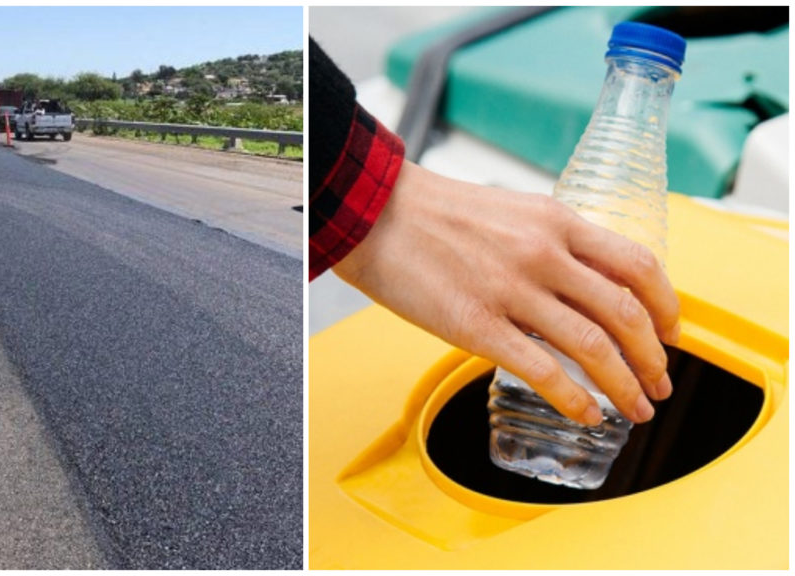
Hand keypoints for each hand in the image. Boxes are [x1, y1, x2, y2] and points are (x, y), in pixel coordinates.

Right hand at [332, 161, 679, 425]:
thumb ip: (550, 242)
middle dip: (654, 358)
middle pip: (625, 313)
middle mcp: (543, 254)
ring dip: (625, 385)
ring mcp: (511, 291)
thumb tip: (579, 282)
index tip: (670, 334)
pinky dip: (575, 399)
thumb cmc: (434, 212)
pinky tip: (585, 414)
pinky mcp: (476, 325)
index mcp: (556, 221)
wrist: (374, 212)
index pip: (638, 266)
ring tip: (635, 408)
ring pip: (593, 347)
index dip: (667, 307)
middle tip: (660, 383)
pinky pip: (543, 371)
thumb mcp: (511, 211)